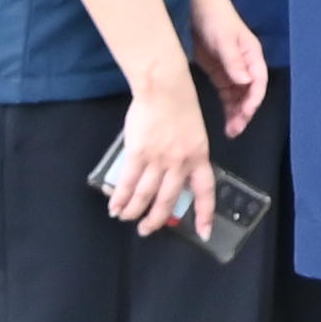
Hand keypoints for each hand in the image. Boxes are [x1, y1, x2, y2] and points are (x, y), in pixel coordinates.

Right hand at [101, 70, 214, 232]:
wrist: (164, 89)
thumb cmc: (180, 107)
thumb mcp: (194, 134)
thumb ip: (186, 155)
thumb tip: (172, 176)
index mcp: (199, 157)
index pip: (205, 191)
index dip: (204, 213)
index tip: (204, 233)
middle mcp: (180, 163)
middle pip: (169, 200)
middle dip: (156, 219)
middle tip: (147, 230)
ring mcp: (159, 159)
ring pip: (146, 194)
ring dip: (134, 211)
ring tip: (126, 219)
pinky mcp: (138, 154)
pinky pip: (128, 182)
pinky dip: (120, 197)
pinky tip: (115, 206)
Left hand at [195, 0, 269, 135]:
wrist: (194, 5)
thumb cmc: (214, 18)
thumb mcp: (224, 38)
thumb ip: (234, 60)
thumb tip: (246, 83)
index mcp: (252, 55)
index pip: (258, 81)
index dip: (254, 99)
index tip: (246, 114)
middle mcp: (245, 64)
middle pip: (249, 93)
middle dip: (245, 112)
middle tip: (235, 130)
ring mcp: (231, 69)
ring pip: (238, 96)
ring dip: (236, 113)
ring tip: (230, 131)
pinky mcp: (218, 72)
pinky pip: (226, 94)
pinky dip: (227, 107)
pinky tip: (224, 120)